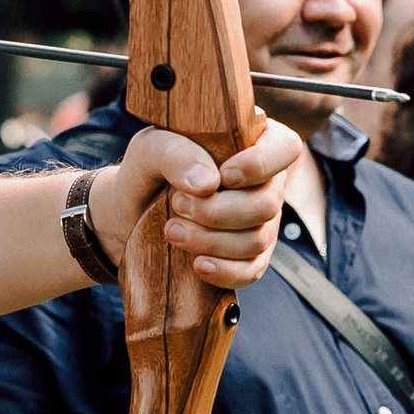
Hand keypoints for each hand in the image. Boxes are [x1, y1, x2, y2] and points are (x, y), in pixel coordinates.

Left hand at [88, 114, 296, 289]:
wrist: (129, 214)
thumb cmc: (147, 171)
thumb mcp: (150, 150)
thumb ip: (176, 154)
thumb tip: (208, 183)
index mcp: (251, 143)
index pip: (285, 147)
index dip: (260, 165)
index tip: (222, 177)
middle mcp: (264, 182)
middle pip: (268, 203)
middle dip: (218, 211)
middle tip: (177, 204)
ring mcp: (260, 222)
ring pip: (258, 240)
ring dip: (212, 240)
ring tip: (172, 230)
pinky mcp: (248, 256)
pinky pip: (252, 270)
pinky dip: (225, 271)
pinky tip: (198, 265)